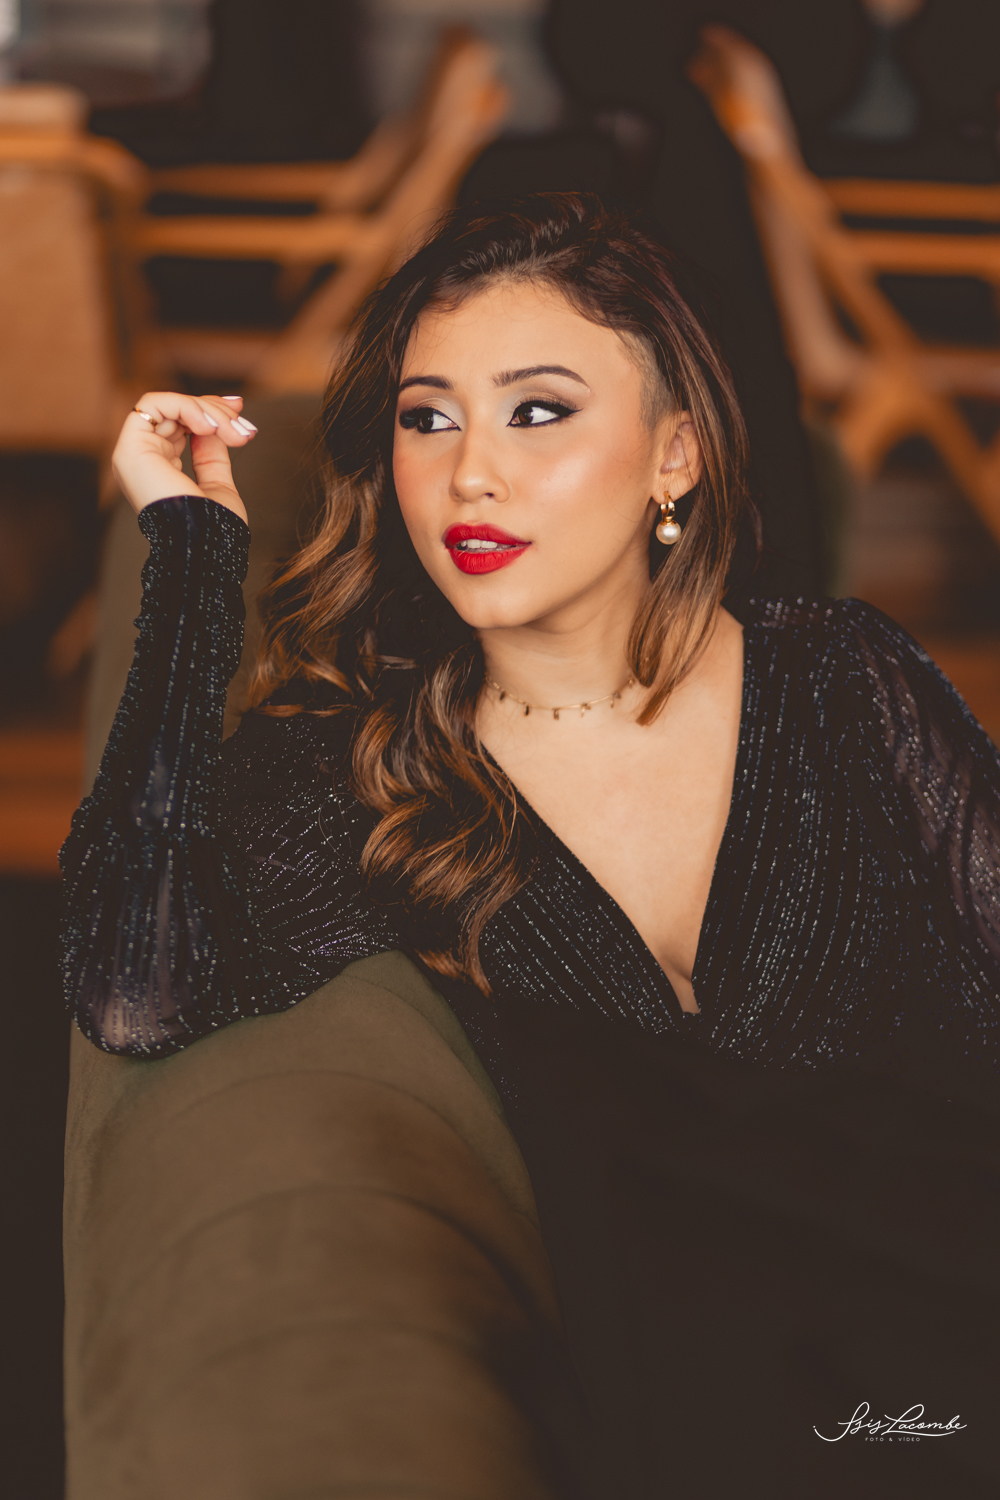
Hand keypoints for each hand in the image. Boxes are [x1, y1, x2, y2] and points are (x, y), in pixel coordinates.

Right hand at [112, 392, 257, 523]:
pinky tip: (210, 426)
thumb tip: (215, 421)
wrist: (207, 549)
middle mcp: (142, 460)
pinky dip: (187, 406)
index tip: (239, 413)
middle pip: (175, 412)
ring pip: (167, 405)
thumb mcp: (217, 482)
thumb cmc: (215, 529)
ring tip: (232, 431)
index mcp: (159, 469)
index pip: (178, 424)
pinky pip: (154, 404)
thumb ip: (211, 451)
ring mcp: (133, 454)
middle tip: (242, 426)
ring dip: (207, 410)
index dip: (209, 411)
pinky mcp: (130, 449)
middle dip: (214, 409)